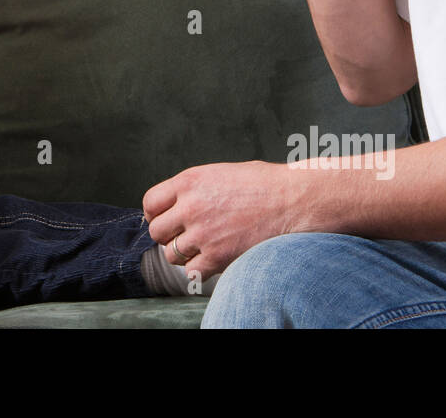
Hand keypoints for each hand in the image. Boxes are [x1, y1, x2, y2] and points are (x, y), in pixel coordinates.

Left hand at [142, 161, 288, 276]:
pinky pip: (191, 271)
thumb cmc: (265, 184)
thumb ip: (195, 188)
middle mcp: (191, 206)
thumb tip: (177, 203)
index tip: (165, 218)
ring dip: (184, 254)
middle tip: (185, 235)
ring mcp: (203, 233)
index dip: (155, 213)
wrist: (295, 200)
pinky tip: (214, 259)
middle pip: (157, 231)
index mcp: (189, 181)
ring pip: (171, 254)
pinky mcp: (217, 256)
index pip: (150, 202)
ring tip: (203, 246)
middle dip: (168, 235)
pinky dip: (200, 269)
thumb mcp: (221, 173)